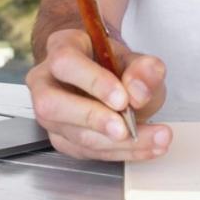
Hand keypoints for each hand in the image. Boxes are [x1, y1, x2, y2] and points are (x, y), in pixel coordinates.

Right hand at [26, 28, 171, 160]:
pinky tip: (146, 147)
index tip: (123, 99)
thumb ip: (143, 69)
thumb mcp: (135, 58)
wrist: (107, 77)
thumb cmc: (113, 64)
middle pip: (52, 105)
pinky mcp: (61, 138)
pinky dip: (119, 152)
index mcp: (61, 47)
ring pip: (71, 134)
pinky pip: (85, 151)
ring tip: (154, 139)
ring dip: (116, 143)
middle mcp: (45, 81)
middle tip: (126, 129)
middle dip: (93, 119)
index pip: (65, 63)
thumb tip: (138, 92)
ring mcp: (49, 114)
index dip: (93, 82)